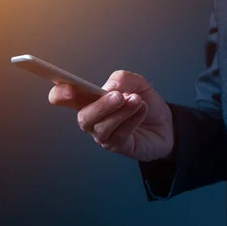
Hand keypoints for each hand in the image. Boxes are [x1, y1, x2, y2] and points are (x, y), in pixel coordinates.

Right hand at [48, 70, 173, 161]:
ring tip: (136, 101)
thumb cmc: (144, 102)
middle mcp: (92, 119)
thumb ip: (122, 79)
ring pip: (102, 127)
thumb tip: (110, 87)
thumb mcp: (137, 83)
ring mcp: (103, 135)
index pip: (63, 98)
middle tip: (118, 96)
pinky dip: (132, 119)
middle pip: (83, 117)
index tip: (70, 88)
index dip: (60, 94)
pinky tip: (142, 109)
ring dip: (120, 112)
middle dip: (100, 106)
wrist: (166, 123)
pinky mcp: (118, 146)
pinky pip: (120, 134)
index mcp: (89, 99)